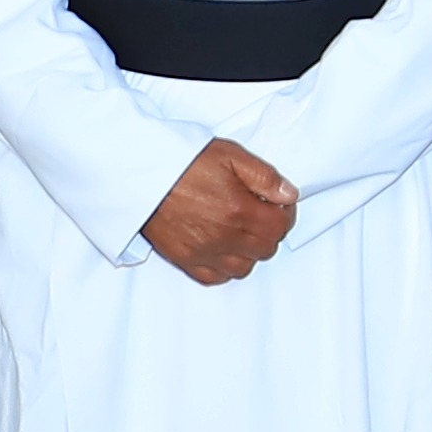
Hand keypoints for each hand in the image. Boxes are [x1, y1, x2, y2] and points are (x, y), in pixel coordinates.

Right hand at [142, 137, 294, 289]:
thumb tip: (288, 195)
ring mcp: (203, 252)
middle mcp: (224, 237)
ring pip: (243, 268)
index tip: (276, 204)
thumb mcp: (230, 155)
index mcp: (240, 211)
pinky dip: (224, 267)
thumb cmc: (183, 161)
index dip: (284, 214)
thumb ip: (264, 176)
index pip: (280, 227)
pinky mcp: (184, 259)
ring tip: (240, 230)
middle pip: (265, 249)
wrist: (142, 172)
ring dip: (249, 251)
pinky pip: (214, 277)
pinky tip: (222, 248)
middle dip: (269, 231)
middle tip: (259, 213)